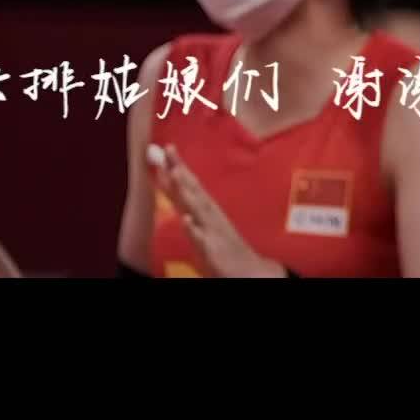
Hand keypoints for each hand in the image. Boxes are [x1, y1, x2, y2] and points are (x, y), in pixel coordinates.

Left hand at [157, 144, 286, 277]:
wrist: (251, 273)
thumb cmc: (226, 248)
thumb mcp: (207, 226)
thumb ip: (192, 209)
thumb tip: (177, 193)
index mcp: (208, 211)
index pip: (191, 185)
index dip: (178, 166)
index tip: (168, 147)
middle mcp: (211, 217)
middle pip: (194, 190)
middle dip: (181, 170)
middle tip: (168, 150)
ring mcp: (214, 233)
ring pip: (199, 209)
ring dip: (187, 191)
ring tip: (176, 174)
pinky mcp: (215, 253)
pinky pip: (203, 241)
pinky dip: (195, 229)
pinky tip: (187, 219)